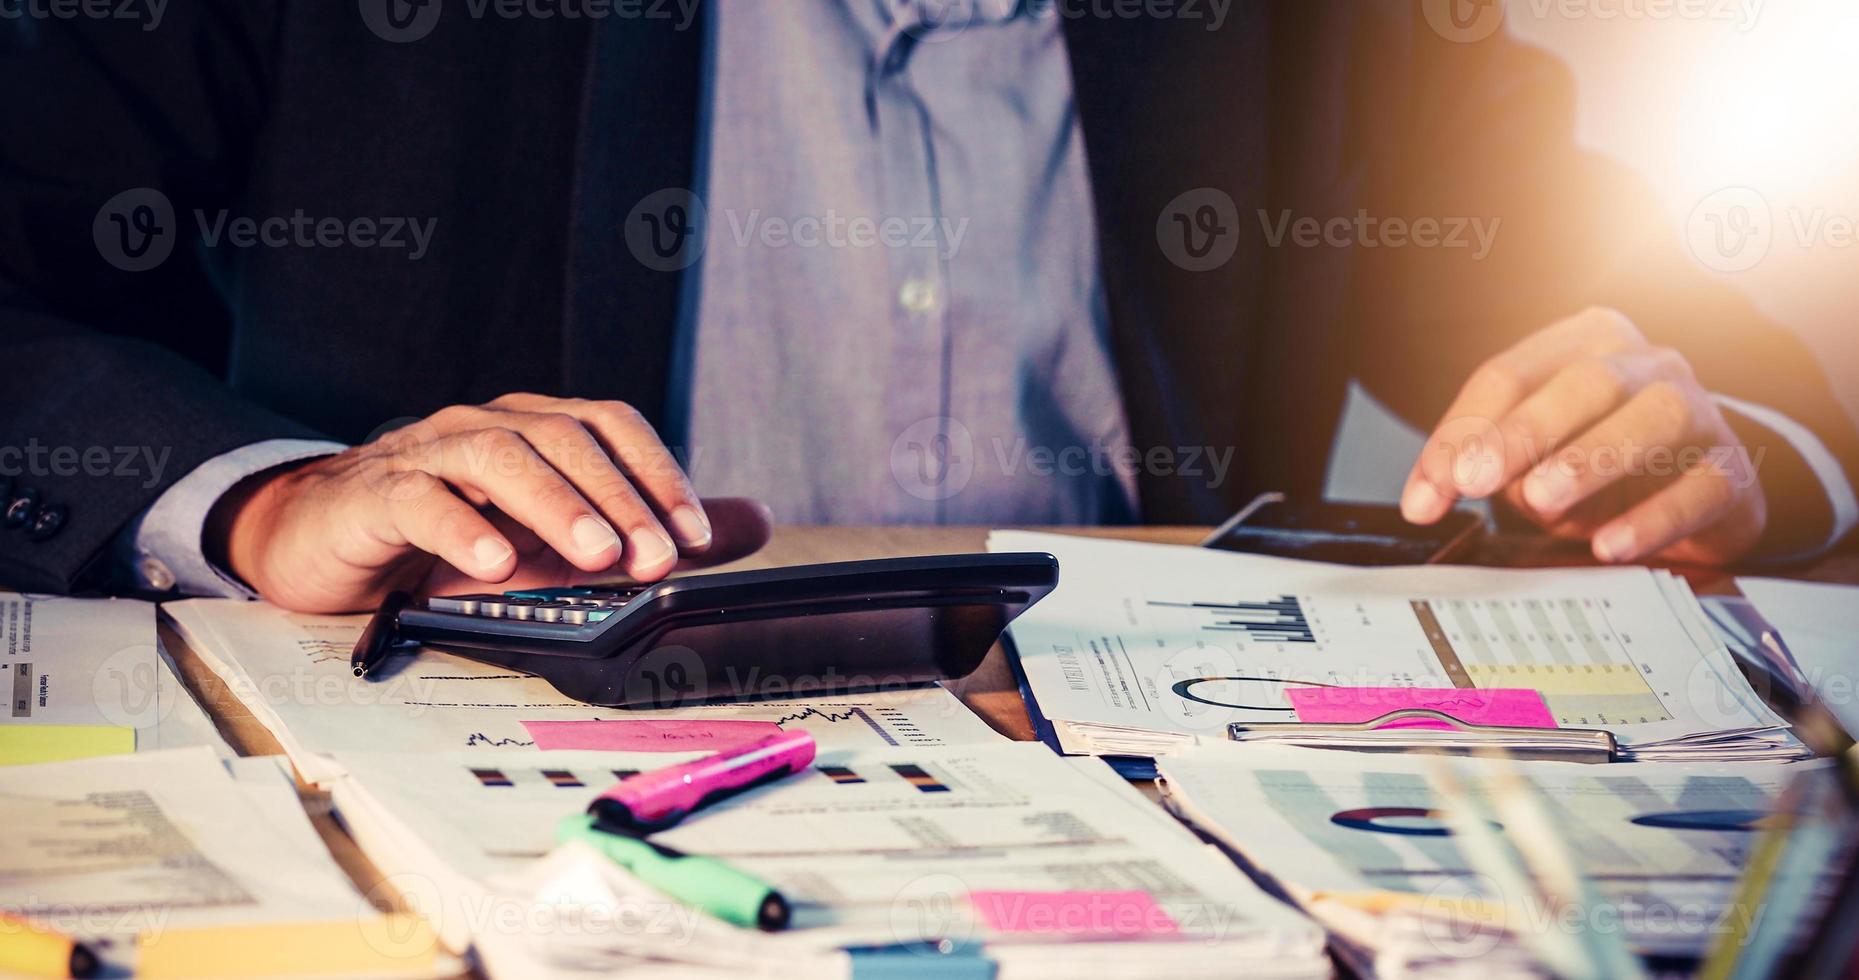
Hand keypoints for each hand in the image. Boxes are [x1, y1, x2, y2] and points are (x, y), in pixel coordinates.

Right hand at [209, 393, 772, 611]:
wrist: (323, 542)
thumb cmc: (447, 538)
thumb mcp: (556, 541)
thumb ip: (652, 529)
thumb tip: (754, 522)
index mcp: (534, 429)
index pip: (609, 426)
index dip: (656, 474)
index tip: (692, 537)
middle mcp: (484, 426)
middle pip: (562, 439)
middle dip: (618, 498)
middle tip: (655, 557)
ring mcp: (426, 453)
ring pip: (496, 455)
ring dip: (553, 504)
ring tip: (593, 555)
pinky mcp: (372, 494)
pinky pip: (418, 498)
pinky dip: (461, 528)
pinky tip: (494, 565)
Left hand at [1400, 308, 1765, 564]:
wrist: (1695, 492)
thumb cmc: (1597, 463)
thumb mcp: (1526, 459)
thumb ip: (1474, 466)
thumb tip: (1422, 500)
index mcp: (1586, 342)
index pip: (1510, 375)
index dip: (1462, 432)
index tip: (1429, 495)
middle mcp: (1648, 363)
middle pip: (1585, 382)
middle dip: (1522, 432)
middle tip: (1475, 481)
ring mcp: (1700, 411)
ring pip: (1654, 416)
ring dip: (1591, 458)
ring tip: (1541, 500)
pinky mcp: (1734, 469)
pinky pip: (1699, 487)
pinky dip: (1652, 518)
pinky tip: (1609, 546)